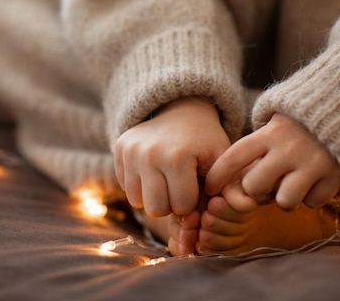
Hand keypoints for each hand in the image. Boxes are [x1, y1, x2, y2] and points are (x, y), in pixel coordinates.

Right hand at [114, 97, 230, 216]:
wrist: (182, 108)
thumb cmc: (205, 142)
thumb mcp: (221, 164)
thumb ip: (217, 198)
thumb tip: (193, 232)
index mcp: (177, 157)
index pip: (181, 207)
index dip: (193, 202)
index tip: (198, 185)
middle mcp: (148, 153)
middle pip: (155, 209)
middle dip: (171, 203)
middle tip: (181, 185)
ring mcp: (130, 151)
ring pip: (137, 201)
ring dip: (154, 196)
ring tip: (167, 178)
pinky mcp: (119, 149)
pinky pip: (126, 187)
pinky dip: (141, 185)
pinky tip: (154, 170)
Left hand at [205, 113, 339, 210]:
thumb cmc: (297, 126)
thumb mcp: (271, 126)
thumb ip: (253, 148)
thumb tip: (224, 181)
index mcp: (268, 134)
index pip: (232, 158)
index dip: (216, 177)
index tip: (209, 188)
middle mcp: (289, 148)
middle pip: (254, 187)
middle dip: (255, 192)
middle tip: (264, 185)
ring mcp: (313, 163)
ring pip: (283, 202)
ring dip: (284, 199)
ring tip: (290, 186)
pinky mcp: (335, 175)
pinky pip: (313, 202)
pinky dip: (311, 197)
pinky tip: (313, 182)